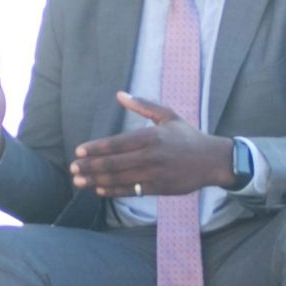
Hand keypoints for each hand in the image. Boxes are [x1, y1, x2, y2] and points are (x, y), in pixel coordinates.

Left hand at [69, 92, 233, 197]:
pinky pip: (131, 191)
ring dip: (96, 180)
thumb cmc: (187, 136)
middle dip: (90, 166)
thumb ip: (142, 105)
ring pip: (119, 179)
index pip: (116, 144)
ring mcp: (154, 174)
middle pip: (113, 163)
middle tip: (72, 168)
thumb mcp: (167, 115)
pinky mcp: (158, 188)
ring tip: (79, 181)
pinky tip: (99, 189)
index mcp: (150, 136)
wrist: (212, 160)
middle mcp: (150, 156)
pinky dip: (113, 191)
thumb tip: (120, 94)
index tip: (79, 151)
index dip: (95, 148)